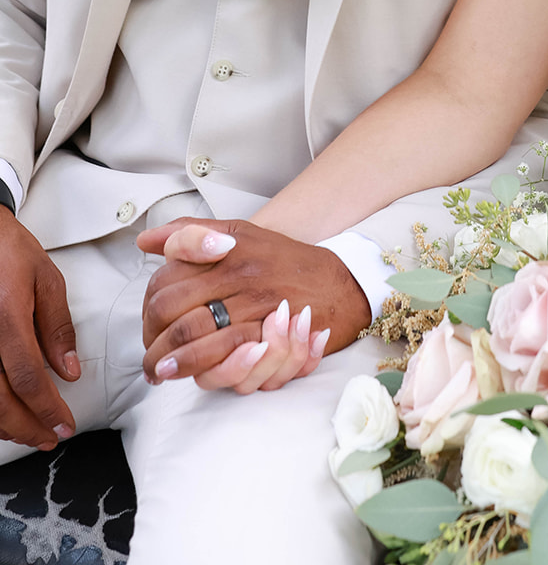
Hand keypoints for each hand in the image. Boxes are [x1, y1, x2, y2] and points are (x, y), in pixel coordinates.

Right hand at [0, 214, 79, 447]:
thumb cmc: (7, 251)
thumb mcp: (45, 279)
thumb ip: (57, 327)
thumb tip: (69, 370)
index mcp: (7, 319)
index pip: (28, 379)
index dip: (47, 409)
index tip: (63, 425)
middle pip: (0, 401)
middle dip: (27, 427)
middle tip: (50, 436)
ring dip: (6, 425)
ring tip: (30, 432)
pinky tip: (4, 415)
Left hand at [137, 218, 369, 384]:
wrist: (339, 283)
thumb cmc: (284, 259)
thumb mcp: (238, 232)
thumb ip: (191, 234)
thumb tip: (145, 241)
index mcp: (225, 249)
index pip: (167, 280)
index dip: (148, 308)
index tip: (148, 325)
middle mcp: (237, 275)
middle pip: (174, 311)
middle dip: (153, 341)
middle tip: (150, 358)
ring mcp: (252, 305)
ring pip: (195, 338)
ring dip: (171, 362)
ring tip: (160, 373)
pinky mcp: (270, 335)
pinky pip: (226, 358)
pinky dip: (204, 371)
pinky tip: (193, 378)